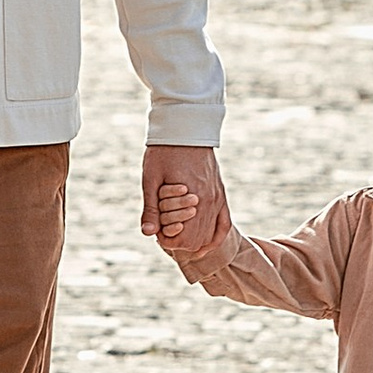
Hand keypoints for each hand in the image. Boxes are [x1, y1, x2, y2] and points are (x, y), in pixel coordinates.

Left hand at [143, 144, 226, 258]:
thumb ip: (151, 208)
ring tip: (178, 234)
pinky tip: (205, 245)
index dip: (167, 240)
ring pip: (210, 235)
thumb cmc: (164, 151)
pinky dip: (215, 237)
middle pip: (197, 240)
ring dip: (195, 240)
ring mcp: (217, 198)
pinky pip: (224, 224)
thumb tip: (148, 233)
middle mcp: (209, 201)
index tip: (157, 231)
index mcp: (192, 198)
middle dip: (179, 241)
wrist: (185, 127)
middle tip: (165, 231)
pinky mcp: (220, 193)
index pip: (184, 238)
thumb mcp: (151, 179)